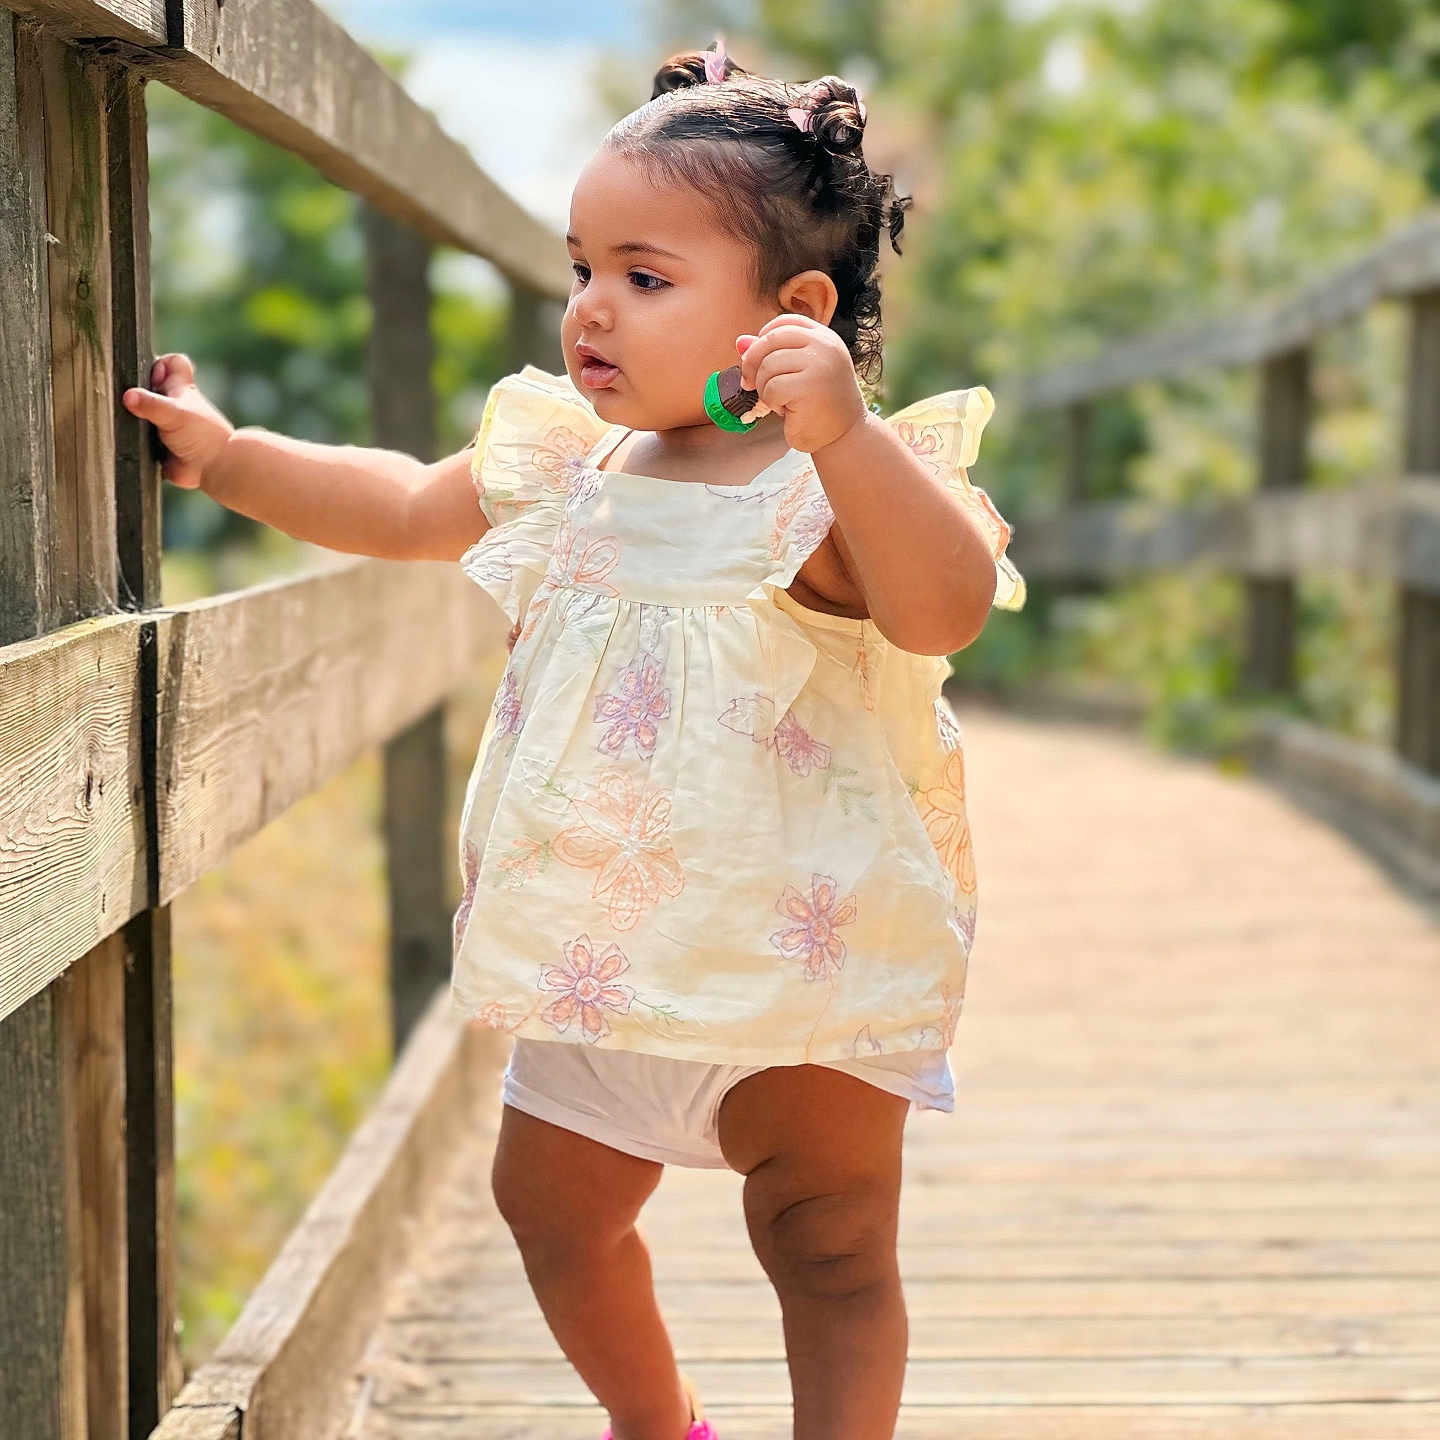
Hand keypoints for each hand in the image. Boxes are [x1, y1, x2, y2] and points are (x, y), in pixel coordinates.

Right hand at [121, 353, 234, 489]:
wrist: (213, 468)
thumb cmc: (202, 435)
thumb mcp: (174, 413)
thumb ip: (150, 403)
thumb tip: (128, 396)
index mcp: (180, 388)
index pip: (172, 362)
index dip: (159, 364)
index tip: (149, 378)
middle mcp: (172, 403)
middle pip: (149, 386)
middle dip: (136, 390)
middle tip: (129, 400)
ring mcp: (165, 422)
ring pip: (141, 411)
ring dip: (133, 415)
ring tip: (125, 418)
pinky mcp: (158, 442)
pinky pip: (140, 435)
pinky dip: (133, 437)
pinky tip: (126, 437)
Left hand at [735, 314, 866, 453]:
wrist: (844, 435)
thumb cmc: (818, 405)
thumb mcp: (796, 373)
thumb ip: (772, 354)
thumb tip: (740, 341)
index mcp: (824, 337)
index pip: (784, 322)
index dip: (763, 338)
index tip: (759, 360)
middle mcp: (825, 345)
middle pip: (771, 340)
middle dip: (752, 363)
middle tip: (749, 384)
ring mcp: (820, 364)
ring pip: (768, 366)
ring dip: (764, 388)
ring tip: (780, 401)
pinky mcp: (811, 385)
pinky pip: (772, 388)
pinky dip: (771, 403)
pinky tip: (786, 411)